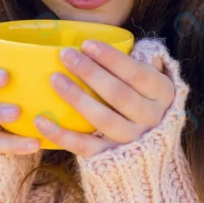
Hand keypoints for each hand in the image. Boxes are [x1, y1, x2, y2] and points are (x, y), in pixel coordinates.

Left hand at [33, 39, 174, 157]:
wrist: (152, 155)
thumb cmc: (145, 104)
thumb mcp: (155, 83)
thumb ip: (144, 63)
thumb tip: (133, 44)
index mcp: (162, 94)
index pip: (137, 73)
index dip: (112, 58)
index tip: (87, 44)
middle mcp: (151, 118)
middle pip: (118, 94)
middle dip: (90, 72)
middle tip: (66, 55)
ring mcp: (132, 140)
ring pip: (103, 119)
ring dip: (77, 98)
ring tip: (54, 79)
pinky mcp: (111, 159)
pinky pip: (85, 147)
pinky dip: (61, 135)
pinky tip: (41, 120)